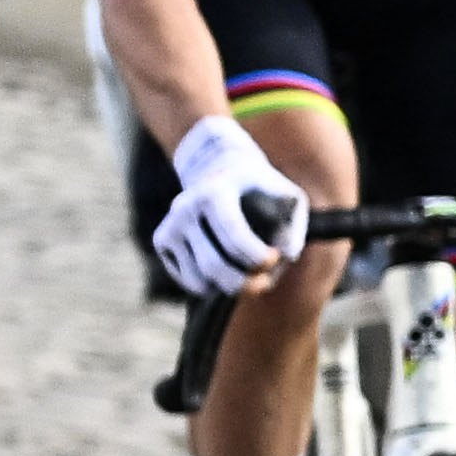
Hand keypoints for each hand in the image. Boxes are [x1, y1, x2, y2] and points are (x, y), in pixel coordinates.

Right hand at [150, 117, 305, 302]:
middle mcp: (185, 207)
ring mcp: (170, 224)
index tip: (275, 259)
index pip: (234, 235)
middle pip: (213, 264)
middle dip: (245, 283)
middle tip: (264, 282)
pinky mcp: (162, 240)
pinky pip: (188, 280)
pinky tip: (228, 272)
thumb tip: (286, 257)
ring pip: (199, 279)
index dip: (258, 257)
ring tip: (250, 278)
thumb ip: (294, 228)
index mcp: (215, 191)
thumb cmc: (261, 189)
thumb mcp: (288, 197)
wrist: (218, 168)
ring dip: (230, 288)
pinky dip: (212, 287)